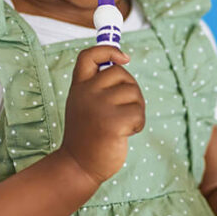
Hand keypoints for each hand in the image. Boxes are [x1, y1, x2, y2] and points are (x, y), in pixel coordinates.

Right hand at [58, 45, 144, 184]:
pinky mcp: (113, 123)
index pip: (89, 56)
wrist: (78, 166)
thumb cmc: (87, 135)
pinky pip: (139, 113)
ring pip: (134, 93)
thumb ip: (97, 86)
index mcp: (79, 87)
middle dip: (130, 89)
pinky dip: (138, 123)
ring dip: (136, 109)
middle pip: (121, 73)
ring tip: (123, 124)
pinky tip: (126, 133)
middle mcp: (86, 93)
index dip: (109, 50)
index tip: (124, 58)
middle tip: (124, 109)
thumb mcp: (84, 104)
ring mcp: (99, 107)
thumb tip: (122, 63)